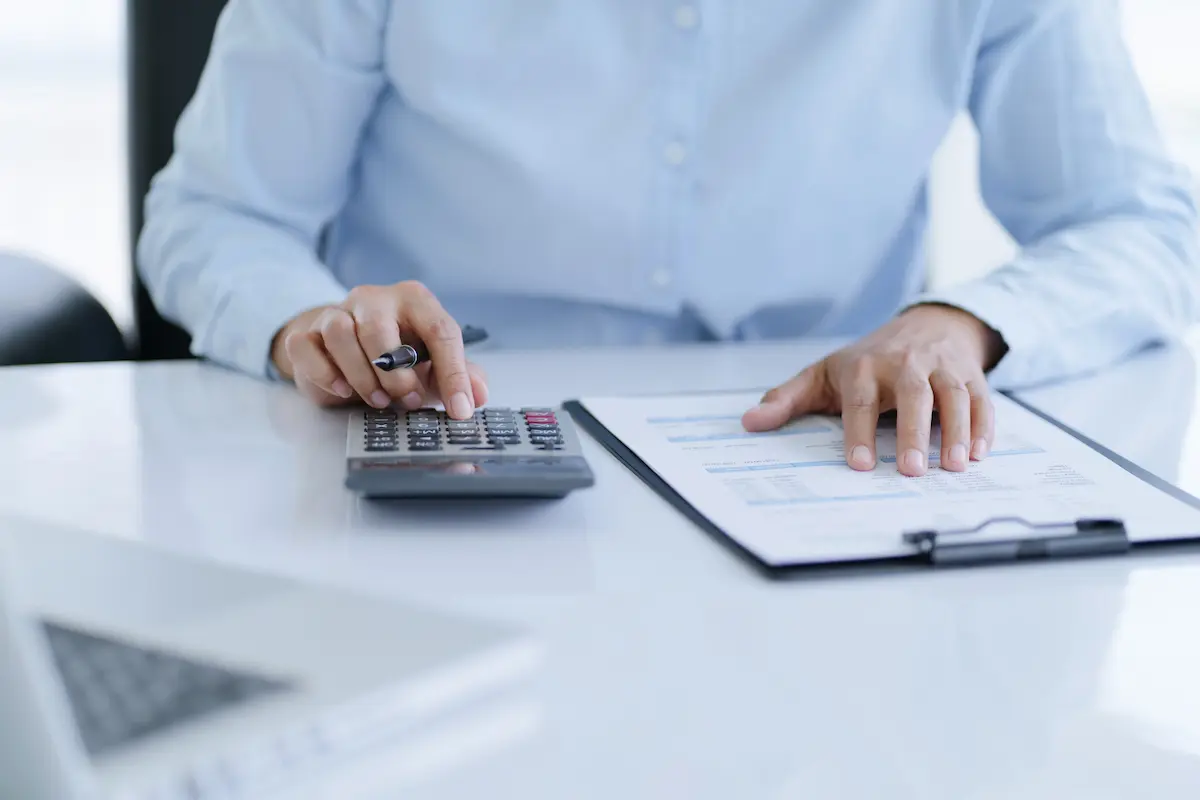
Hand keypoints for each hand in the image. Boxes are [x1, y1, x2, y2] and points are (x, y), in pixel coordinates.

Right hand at [271, 281, 487, 418]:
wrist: (344, 349)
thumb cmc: (397, 354)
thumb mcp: (433, 364)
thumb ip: (461, 375)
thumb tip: (479, 396)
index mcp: (415, 301)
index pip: (441, 330)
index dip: (453, 374)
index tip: (461, 410)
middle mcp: (374, 299)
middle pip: (379, 329)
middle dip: (396, 373)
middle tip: (407, 400)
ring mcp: (336, 312)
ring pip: (341, 334)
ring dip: (362, 374)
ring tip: (378, 400)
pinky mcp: (306, 333)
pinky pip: (307, 347)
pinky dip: (325, 373)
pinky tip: (343, 390)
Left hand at [741, 304, 1005, 476]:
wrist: (927, 323)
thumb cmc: (868, 359)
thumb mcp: (823, 374)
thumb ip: (787, 399)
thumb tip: (749, 422)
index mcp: (864, 368)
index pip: (861, 401)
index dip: (858, 433)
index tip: (858, 465)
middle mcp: (905, 364)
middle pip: (913, 396)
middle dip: (913, 433)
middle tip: (912, 471)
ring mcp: (941, 367)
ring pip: (953, 396)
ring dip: (957, 431)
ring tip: (955, 466)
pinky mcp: (970, 373)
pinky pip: (982, 399)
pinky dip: (985, 425)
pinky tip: (981, 453)